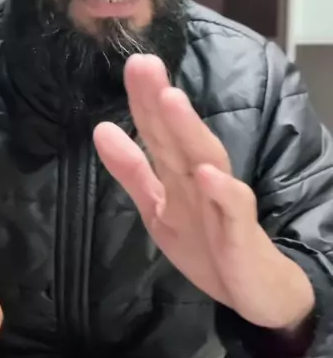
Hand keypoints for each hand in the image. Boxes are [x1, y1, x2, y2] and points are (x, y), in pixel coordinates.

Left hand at [94, 55, 314, 331]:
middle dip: (161, 101)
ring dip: (189, 131)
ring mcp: (223, 203)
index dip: (143, 100)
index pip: (158, 130)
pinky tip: (206, 174)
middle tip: (144, 64)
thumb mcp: (158, 208)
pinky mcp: (241, 232)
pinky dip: (221, 191)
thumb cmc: (207, 244)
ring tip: (170, 99)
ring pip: (206, 160)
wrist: (256, 293)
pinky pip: (232, 209)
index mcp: (180, 173)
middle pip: (180, 135)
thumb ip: (132, 170)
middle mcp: (202, 178)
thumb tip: (100, 129)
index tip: (132, 64)